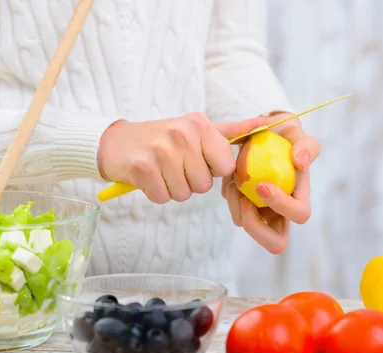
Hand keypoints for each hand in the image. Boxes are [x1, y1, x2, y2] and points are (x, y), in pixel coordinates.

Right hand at [98, 112, 266, 203]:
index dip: (211, 171)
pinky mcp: (143, 166)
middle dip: (190, 182)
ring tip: (161, 170)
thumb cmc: (164, 139)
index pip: (225, 167)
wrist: (117, 142)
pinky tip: (148, 177)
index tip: (195, 160)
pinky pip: (163, 197)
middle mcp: (182, 133)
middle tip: (173, 165)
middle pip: (204, 184)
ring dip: (172, 188)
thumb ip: (232, 131)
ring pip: (184, 193)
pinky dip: (156, 193)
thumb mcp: (197, 129)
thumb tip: (265, 124)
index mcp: (200, 124)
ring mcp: (161, 149)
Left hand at [221, 112, 320, 253]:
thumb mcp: (298, 134)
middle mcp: (282, 212)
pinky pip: (234, 212)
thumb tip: (299, 162)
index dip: (281, 205)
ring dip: (234, 205)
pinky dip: (227, 196)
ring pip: (246, 226)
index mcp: (300, 197)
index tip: (261, 184)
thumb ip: (306, 145)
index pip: (299, 215)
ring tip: (233, 179)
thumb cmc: (285, 136)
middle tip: (243, 200)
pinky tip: (231, 178)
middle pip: (275, 243)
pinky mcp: (245, 207)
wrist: (266, 135)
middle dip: (255, 226)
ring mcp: (262, 212)